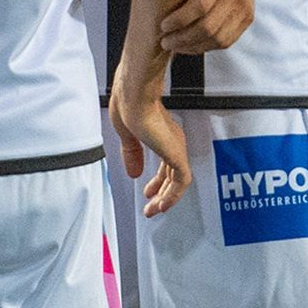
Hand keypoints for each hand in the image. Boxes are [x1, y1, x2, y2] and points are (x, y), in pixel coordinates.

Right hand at [109, 62, 191, 218]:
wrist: (134, 96)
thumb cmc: (128, 103)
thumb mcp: (126, 135)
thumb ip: (131, 154)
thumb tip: (133, 172)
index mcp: (160, 131)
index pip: (165, 160)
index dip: (157, 178)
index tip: (148, 190)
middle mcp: (171, 139)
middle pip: (171, 172)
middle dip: (161, 191)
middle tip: (151, 205)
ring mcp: (175, 147)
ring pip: (177, 180)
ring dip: (165, 198)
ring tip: (154, 210)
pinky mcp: (177, 154)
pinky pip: (181, 182)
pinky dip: (172, 196)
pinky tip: (162, 205)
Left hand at [159, 0, 261, 52]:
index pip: (200, 5)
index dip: (179, 20)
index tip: (162, 25)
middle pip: (208, 27)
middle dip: (182, 38)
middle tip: (165, 41)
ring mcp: (243, 8)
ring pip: (217, 39)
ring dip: (192, 47)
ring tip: (174, 45)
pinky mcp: (247, 19)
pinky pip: (226, 42)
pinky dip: (206, 48)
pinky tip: (190, 46)